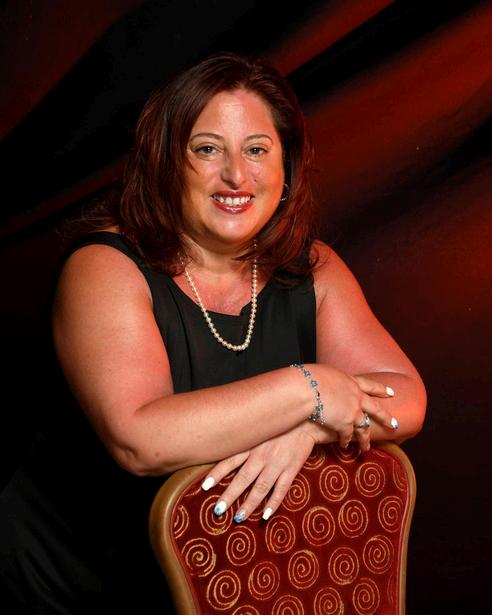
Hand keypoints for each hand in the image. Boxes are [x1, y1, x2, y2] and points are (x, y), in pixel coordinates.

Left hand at [201, 422, 321, 522]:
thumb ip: (246, 436)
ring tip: (238, 518)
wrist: (307, 418)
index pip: (230, 460)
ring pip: (260, 488)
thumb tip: (226, 442)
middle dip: (229, 496)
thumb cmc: (280, 422)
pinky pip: (281, 490)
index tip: (204, 487)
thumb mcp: (259, 425)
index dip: (217, 474)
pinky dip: (273, 504)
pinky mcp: (291, 469)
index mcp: (252, 444)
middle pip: (242, 479)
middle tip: (218, 511)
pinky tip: (266, 516)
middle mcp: (261, 456)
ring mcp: (277, 464)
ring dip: (249, 505)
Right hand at [309, 365, 397, 449]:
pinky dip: (345, 441)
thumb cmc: (310, 378)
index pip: (370, 385)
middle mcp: (356, 396)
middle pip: (376, 409)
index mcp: (351, 381)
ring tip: (367, 448)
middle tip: (394, 424)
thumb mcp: (325, 373)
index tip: (391, 393)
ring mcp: (352, 411)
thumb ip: (331, 381)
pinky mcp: (344, 424)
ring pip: (364, 428)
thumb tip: (326, 384)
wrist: (308, 388)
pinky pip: (347, 435)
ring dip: (365, 439)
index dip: (381, 389)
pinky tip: (345, 446)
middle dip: (386, 418)